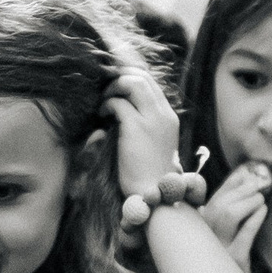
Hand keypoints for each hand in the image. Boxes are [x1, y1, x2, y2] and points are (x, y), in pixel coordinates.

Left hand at [105, 68, 182, 199]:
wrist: (155, 195)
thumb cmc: (150, 175)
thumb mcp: (154, 145)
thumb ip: (146, 125)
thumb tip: (124, 110)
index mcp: (169, 118)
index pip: (151, 83)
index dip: (130, 77)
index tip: (114, 84)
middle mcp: (163, 114)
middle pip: (142, 77)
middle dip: (120, 76)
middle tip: (105, 88)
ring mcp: (151, 119)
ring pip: (132, 82)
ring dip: (114, 87)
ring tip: (104, 101)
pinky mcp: (136, 127)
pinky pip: (118, 103)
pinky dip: (107, 104)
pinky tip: (102, 115)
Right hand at [201, 162, 271, 271]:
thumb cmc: (228, 262)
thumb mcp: (223, 236)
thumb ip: (229, 209)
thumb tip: (243, 178)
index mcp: (198, 230)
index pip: (212, 199)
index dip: (230, 184)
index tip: (245, 175)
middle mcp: (203, 238)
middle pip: (220, 204)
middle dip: (241, 190)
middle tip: (258, 186)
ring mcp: (217, 249)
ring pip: (228, 215)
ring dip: (248, 202)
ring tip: (261, 200)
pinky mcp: (233, 260)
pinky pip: (245, 234)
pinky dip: (255, 219)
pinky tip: (263, 211)